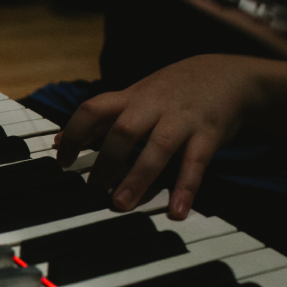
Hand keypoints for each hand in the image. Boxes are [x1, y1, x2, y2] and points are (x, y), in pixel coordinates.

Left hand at [55, 54, 264, 218]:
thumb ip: (100, 119)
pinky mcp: (209, 134)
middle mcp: (154, 106)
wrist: (227, 75)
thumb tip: (58, 142)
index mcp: (131, 97)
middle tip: (93, 191)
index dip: (73, 134)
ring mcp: (182, 119)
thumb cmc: (171, 92)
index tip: (63, 161)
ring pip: (157, 147)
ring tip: (122, 204)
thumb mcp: (134, 98)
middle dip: (106, 162)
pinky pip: (196, 163)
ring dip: (138, 177)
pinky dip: (185, 188)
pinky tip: (177, 211)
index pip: (93, 109)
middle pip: (123, 131)